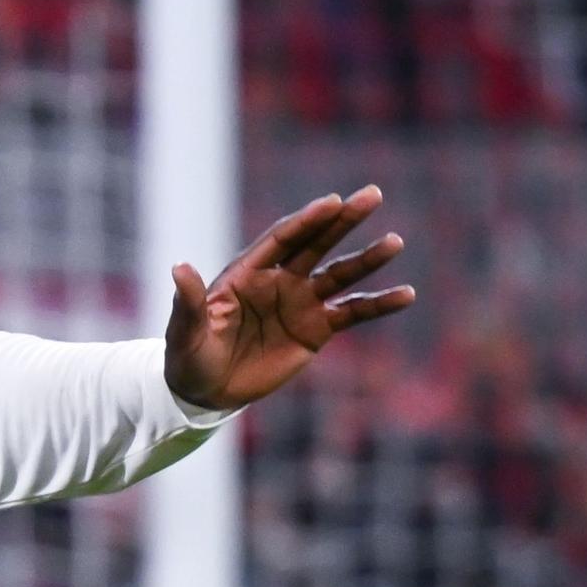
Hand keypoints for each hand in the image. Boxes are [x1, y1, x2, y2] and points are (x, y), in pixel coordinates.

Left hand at [163, 186, 416, 410]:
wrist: (205, 392)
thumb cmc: (188, 358)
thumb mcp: (185, 333)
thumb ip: (190, 303)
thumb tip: (179, 268)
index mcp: (247, 272)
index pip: (282, 239)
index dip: (306, 220)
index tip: (332, 202)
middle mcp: (279, 279)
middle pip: (316, 243)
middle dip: (343, 221)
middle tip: (373, 195)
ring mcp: (300, 302)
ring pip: (340, 274)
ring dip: (368, 259)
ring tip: (395, 242)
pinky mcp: (316, 329)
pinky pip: (353, 312)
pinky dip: (379, 304)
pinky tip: (406, 295)